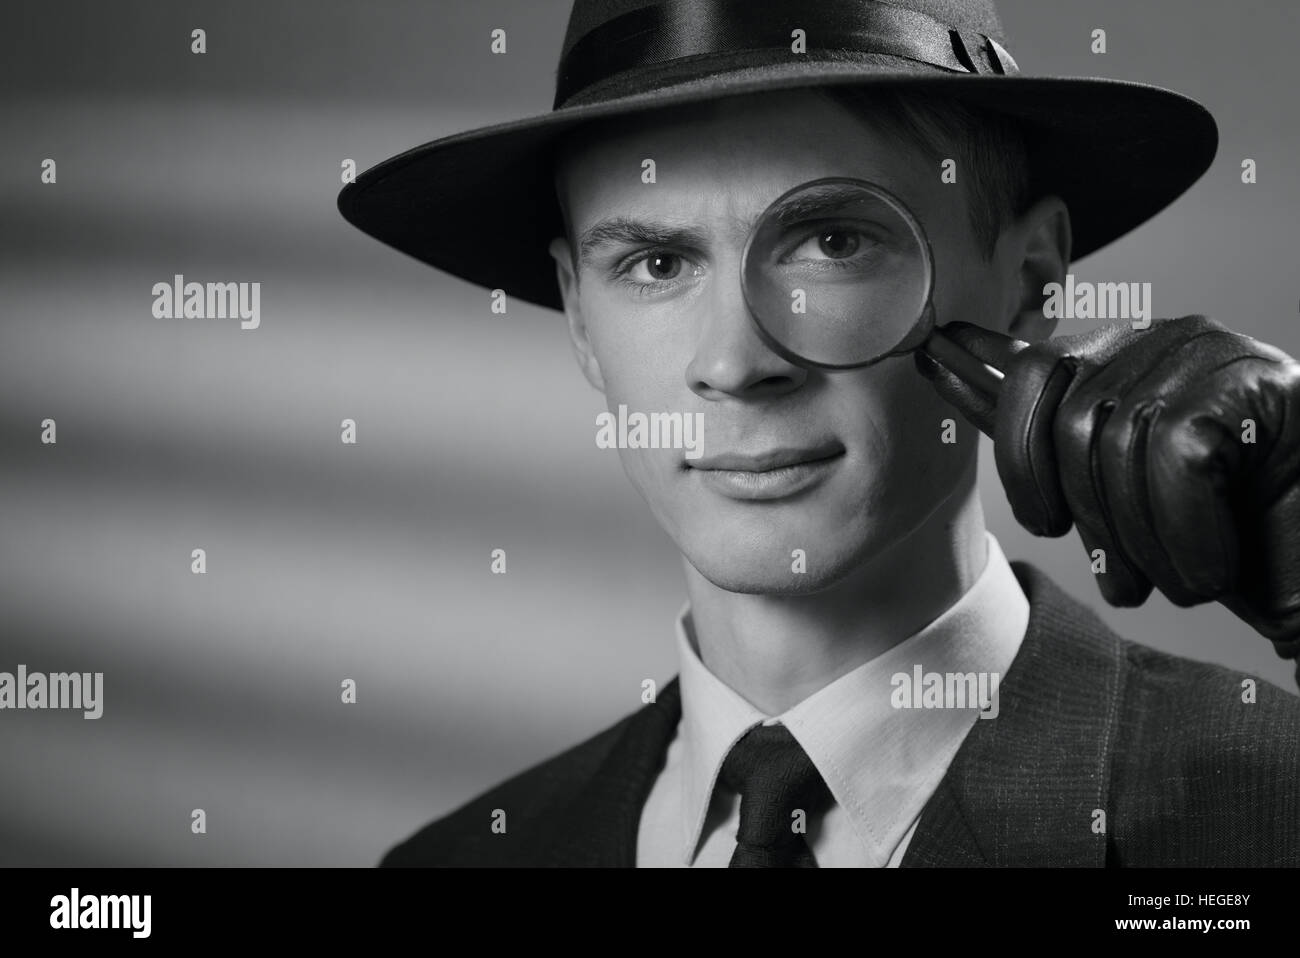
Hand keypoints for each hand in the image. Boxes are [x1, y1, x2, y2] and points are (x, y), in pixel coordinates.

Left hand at [916, 316, 1299, 659]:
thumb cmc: (1227, 539)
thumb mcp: (1116, 498)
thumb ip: (1045, 437)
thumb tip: (952, 366)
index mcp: (1129, 363)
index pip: (1035, 368)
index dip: (993, 406)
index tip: (961, 403)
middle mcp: (1166, 343)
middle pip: (1061, 413)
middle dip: (1078, 510)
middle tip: (1121, 575)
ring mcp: (1213, 354)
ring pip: (1113, 437)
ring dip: (1141, 536)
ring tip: (1180, 576)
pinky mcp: (1257, 380)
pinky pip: (1175, 453)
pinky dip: (1185, 530)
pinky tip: (1211, 566)